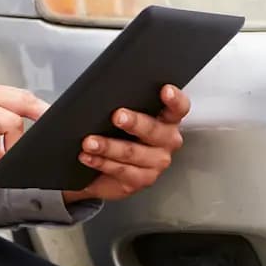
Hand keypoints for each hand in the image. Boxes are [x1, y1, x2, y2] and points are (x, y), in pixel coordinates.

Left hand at [62, 84, 190, 204]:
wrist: (101, 162)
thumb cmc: (113, 129)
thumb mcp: (117, 111)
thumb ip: (121, 99)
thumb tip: (105, 84)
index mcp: (166, 119)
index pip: (179, 107)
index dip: (174, 99)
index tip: (163, 89)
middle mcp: (167, 141)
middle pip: (156, 131)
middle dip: (135, 123)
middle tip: (117, 115)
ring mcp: (155, 164)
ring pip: (134, 154)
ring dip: (109, 147)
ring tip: (89, 141)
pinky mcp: (139, 181)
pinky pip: (120, 172)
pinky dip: (101, 163)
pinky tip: (87, 156)